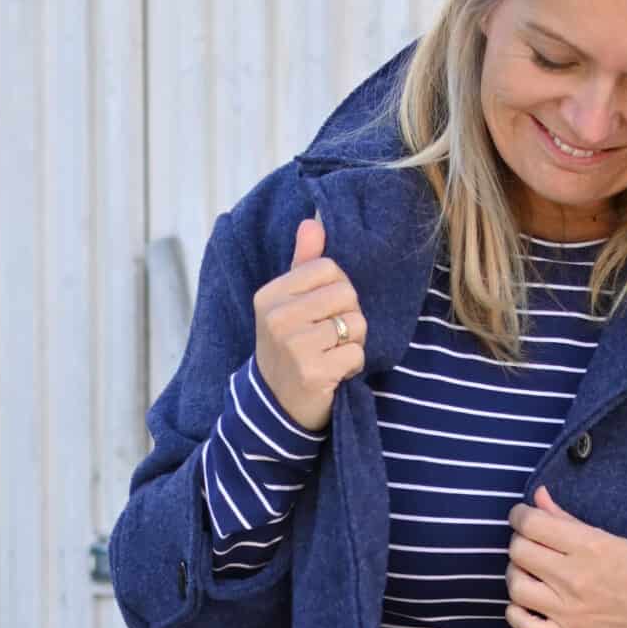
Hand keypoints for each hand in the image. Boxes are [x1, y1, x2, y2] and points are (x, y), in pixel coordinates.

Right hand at [253, 211, 367, 433]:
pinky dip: (352, 366)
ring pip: (355, 324)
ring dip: (352, 343)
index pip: (329, 269)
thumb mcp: (288, 304)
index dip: (337, 290)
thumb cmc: (289, 347)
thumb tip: (313, 222)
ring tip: (330, 354)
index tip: (322, 313)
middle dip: (349, 317)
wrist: (276, 405)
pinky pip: (356, 354)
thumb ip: (302, 264)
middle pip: (347, 294)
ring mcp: (293, 346)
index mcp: (270, 295)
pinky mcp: (311, 372)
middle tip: (328, 338)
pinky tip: (332, 373)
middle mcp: (277, 317)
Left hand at [503, 487, 626, 627]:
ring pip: (516, 587)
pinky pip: (523, 626)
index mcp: (587, 547)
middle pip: (519, 552)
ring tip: (529, 574)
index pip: (532, 524)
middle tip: (529, 545)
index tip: (522, 518)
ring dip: (516, 576)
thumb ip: (567, 519)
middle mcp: (573, 577)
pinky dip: (516, 614)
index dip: (519, 516)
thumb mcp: (609, 539)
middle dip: (519, 543)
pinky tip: (525, 605)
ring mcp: (568, 610)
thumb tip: (538, 497)